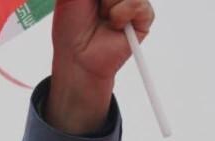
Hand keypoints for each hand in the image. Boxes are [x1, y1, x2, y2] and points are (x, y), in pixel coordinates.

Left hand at [47, 0, 155, 133]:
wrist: (78, 60)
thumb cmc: (70, 30)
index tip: (94, 0)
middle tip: (96, 3)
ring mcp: (133, 7)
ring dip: (112, 1)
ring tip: (104, 16)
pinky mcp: (143, 21)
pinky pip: (142, 5)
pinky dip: (125, 12)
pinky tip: (114, 23)